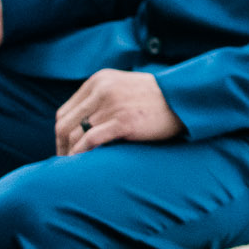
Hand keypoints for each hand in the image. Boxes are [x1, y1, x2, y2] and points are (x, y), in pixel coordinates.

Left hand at [55, 69, 179, 155]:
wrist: (186, 99)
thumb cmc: (156, 98)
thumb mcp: (123, 87)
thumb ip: (101, 97)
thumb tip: (79, 124)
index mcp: (100, 80)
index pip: (65, 111)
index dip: (62, 134)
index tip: (66, 149)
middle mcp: (102, 89)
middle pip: (65, 124)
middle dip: (62, 147)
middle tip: (66, 163)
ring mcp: (112, 105)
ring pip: (75, 135)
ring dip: (71, 154)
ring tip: (75, 168)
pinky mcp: (123, 121)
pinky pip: (90, 142)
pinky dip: (81, 155)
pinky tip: (84, 164)